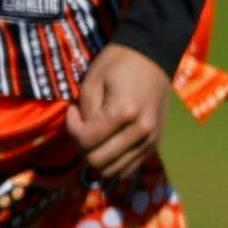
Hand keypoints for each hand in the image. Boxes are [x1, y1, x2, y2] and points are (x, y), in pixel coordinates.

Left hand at [68, 43, 171, 182]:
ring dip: (97, 157)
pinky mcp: (154, 145)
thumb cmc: (118, 63)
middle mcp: (142, 131)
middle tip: (82, 125)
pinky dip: (113, 162)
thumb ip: (86, 114)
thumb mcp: (92, 82)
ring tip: (96, 135)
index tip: (73, 111)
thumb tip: (83, 138)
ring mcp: (151, 141)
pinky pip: (128, 169)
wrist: (153, 55)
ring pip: (113, 171)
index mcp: (125, 112)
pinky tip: (108, 143)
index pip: (86, 141)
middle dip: (82, 146)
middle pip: (98, 162)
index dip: (72, 128)